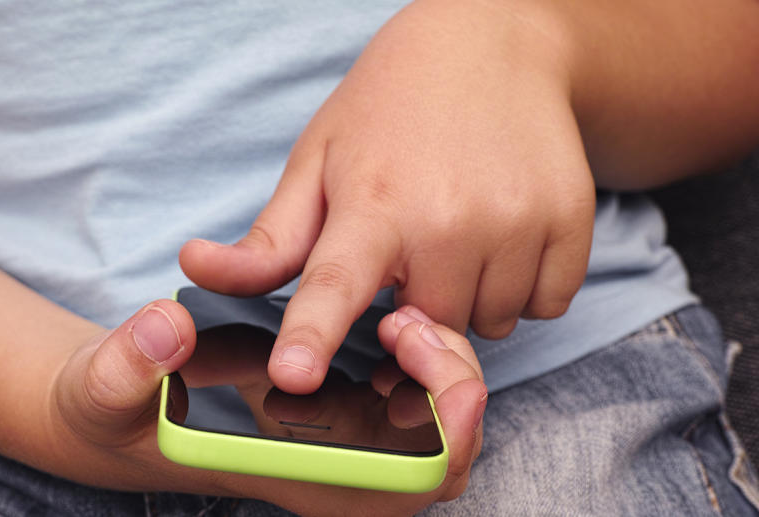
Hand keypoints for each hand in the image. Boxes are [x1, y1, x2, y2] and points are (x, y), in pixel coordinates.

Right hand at [38, 300, 485, 515]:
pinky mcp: (335, 409)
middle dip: (450, 388)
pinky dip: (421, 356)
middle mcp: (326, 471)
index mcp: (288, 478)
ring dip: (440, 367)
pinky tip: (388, 314)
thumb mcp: (103, 390)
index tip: (443, 374)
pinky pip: (411, 393)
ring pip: (436, 422)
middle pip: (440, 457)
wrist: (123, 408)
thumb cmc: (119, 412)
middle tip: (406, 323)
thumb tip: (166, 328)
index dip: (442, 440)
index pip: (397, 490)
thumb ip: (126, 365)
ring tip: (399, 315)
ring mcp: (336, 442)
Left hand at [180, 0, 594, 393]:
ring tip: (458, 228)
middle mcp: (448, 218)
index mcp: (372, 203)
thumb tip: (195, 268)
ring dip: (469, 297)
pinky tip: (502, 232)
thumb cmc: (388, 109)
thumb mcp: (317, 163)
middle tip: (413, 241)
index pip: (333, 284)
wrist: (492, 44)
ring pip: (488, 324)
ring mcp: (517, 220)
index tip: (293, 376)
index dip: (312, 335)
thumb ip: (269, 239)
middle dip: (413, 305)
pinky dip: (523, 285)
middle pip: (425, 330)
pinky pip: (545, 303)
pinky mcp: (571, 221)